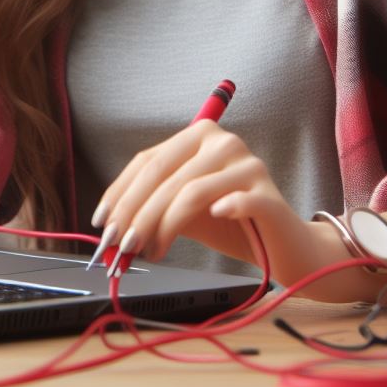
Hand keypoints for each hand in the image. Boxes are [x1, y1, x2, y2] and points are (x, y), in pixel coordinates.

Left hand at [91, 121, 311, 282]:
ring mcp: (248, 165)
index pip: (148, 160)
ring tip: (150, 251)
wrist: (285, 245)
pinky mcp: (268, 194)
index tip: (101, 222)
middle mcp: (223, 142)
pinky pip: (235, 201)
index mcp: (199, 135)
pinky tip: (205, 225)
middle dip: (135, 213)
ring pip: (190, 192)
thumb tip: (112, 227)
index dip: (120, 192)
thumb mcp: (184, 210)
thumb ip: (153, 210)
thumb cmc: (229, 224)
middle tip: (118, 244)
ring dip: (162, 226)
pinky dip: (216, 212)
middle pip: (165, 175)